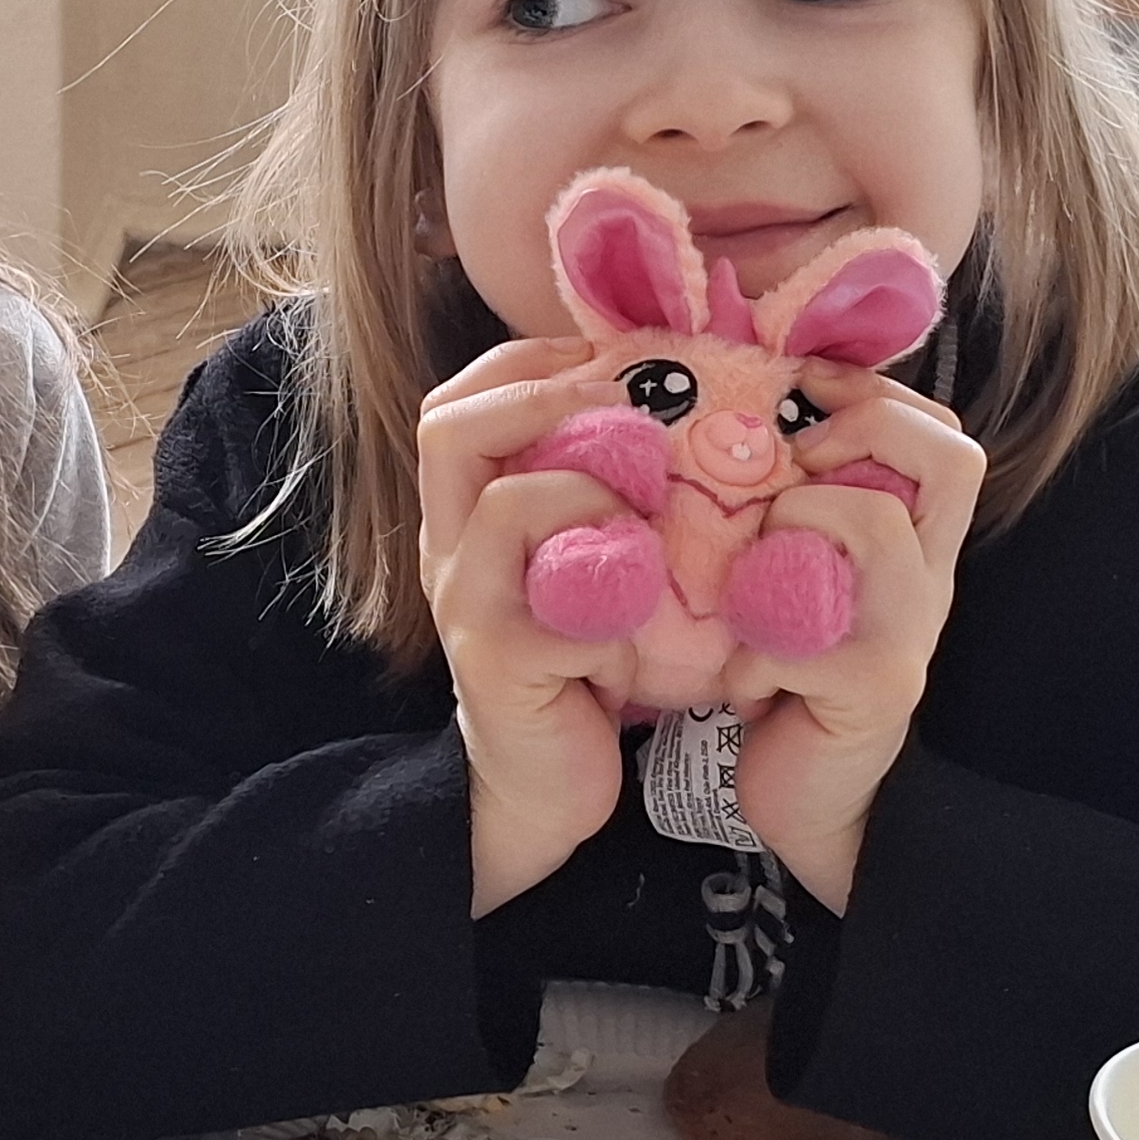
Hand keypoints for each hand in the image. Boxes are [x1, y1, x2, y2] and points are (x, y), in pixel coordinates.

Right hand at [418, 335, 639, 913]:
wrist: (549, 783)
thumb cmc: (586, 662)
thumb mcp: (588, 562)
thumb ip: (607, 494)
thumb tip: (690, 410)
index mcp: (468, 514)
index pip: (459, 401)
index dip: (530, 361)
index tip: (608, 356)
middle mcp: (451, 549)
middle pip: (447, 428)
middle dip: (543, 393)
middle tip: (622, 399)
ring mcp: (467, 606)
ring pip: (504, 505)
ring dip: (593, 489)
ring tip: (649, 512)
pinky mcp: (499, 665)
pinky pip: (550, 605)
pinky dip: (612, 593)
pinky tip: (648, 617)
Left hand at [716, 379, 984, 912]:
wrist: (813, 806)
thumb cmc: (789, 683)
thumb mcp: (798, 587)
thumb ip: (792, 520)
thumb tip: (724, 431)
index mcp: (913, 548)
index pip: (945, 439)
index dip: (878, 396)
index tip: (804, 388)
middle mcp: (929, 580)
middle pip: (948, 458)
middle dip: (858, 433)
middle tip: (791, 468)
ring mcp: (911, 631)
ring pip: (872, 522)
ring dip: (790, 528)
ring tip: (750, 586)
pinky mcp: (876, 686)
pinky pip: (809, 629)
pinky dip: (756, 649)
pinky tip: (742, 684)